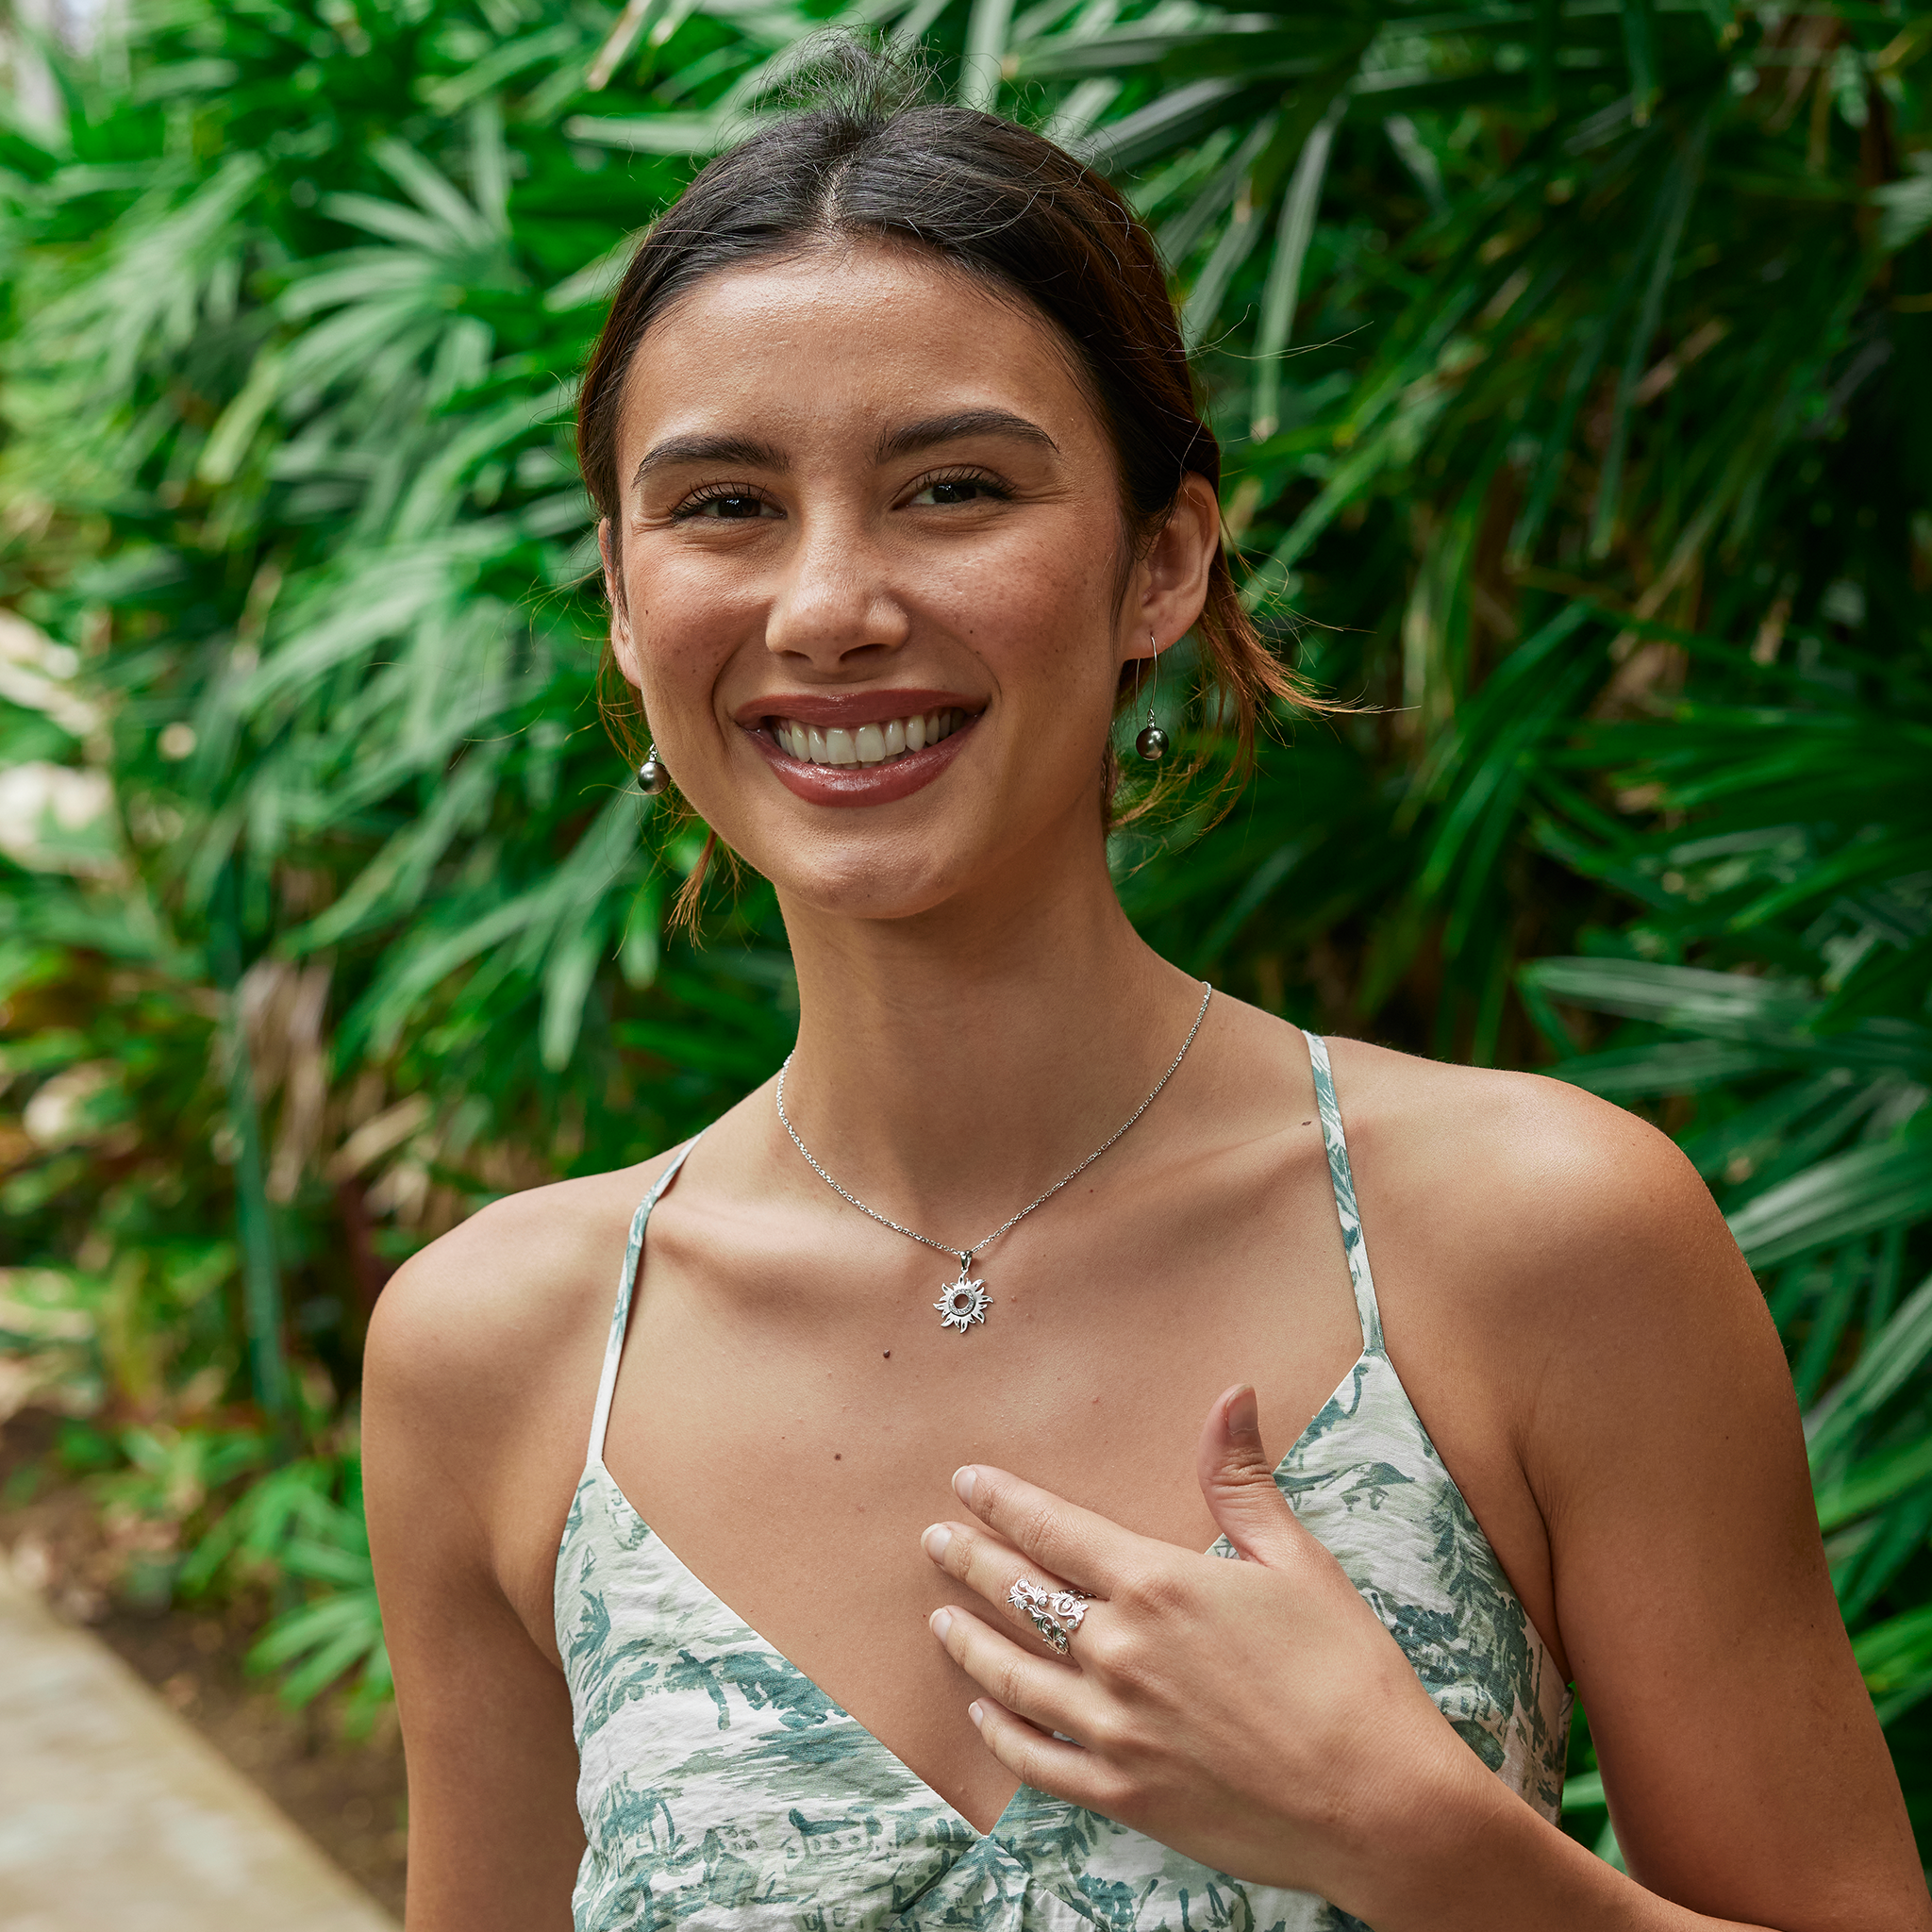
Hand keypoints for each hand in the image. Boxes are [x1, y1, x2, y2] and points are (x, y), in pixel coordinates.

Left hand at [920, 1384, 1498, 1910]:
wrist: (1380, 1802)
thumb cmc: (1347, 1674)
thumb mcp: (1296, 1559)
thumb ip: (1242, 1478)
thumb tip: (1231, 1394)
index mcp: (1157, 1585)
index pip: (1053, 1530)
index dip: (1003, 1502)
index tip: (967, 1483)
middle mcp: (1119, 1652)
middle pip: (1019, 1595)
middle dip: (969, 1561)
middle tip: (934, 1539)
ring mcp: (1114, 1729)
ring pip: (1013, 1675)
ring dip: (968, 1641)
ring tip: (938, 1619)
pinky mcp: (1123, 1794)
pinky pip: (1038, 1759)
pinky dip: (1001, 1731)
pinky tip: (984, 1711)